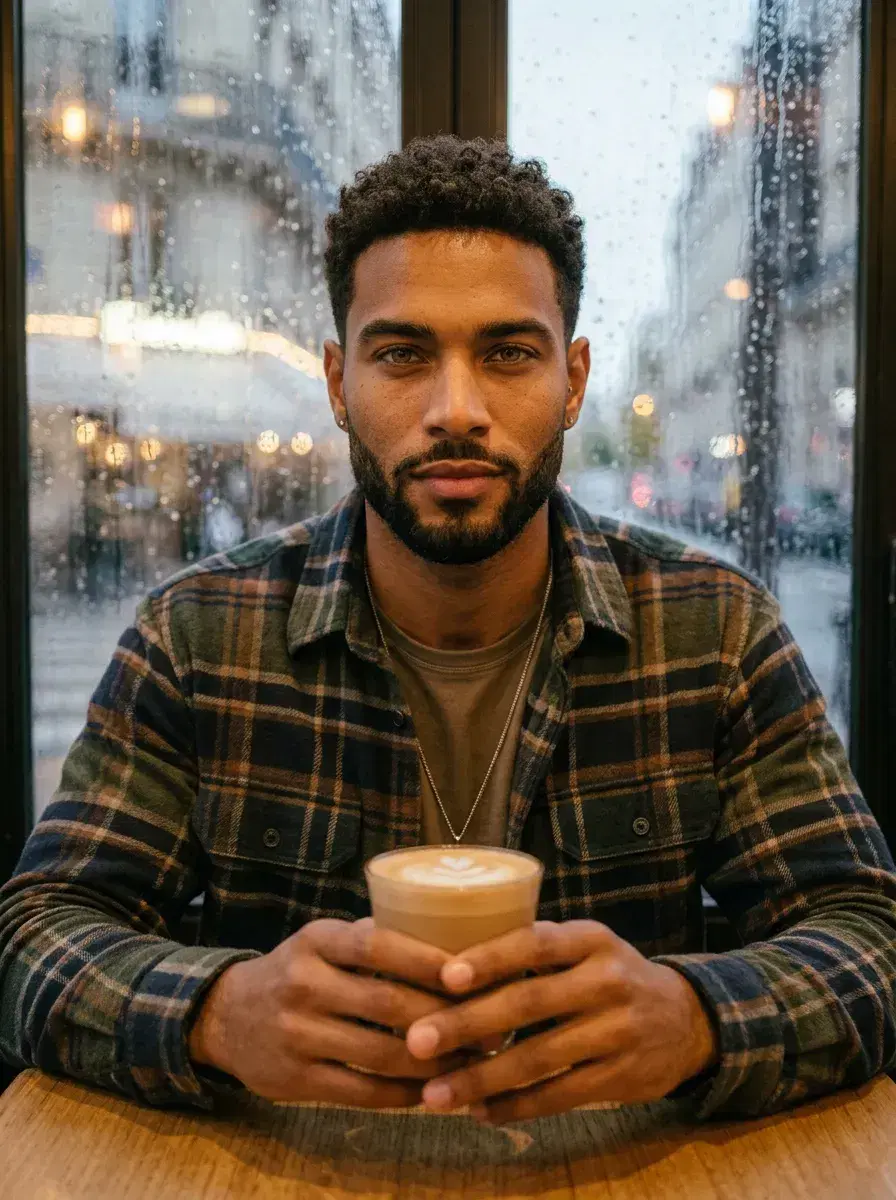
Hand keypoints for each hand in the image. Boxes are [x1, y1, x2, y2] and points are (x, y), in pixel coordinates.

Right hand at [189, 917, 466, 1106]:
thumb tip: (450, 945)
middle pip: (386, 1003)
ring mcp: (296, 1034)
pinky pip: (362, 1091)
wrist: (227, 1015)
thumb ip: (373, 940)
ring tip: (471, 1061)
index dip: (425, 960)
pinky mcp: (295, 1080)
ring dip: (432, 1061)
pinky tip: (430, 1089)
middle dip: (444, 1018)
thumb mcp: (323, 941)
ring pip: (380, 1053)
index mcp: (316, 941)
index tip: (470, 973)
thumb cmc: (297, 971)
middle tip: (491, 1026)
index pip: (376, 946)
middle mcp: (303, 984)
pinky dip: (403, 1093)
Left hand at [404, 920, 718, 1122]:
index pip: (535, 942)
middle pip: (529, 1002)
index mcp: (590, 939)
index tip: (446, 976)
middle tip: (417, 1041)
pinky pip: (559, 1095)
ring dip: (482, 1078)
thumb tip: (449, 963)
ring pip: (540, 1057)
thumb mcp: (584, 946)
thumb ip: (533, 949)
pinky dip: (516, 1106)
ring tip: (436, 1093)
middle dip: (467, 1024)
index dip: (491, 958)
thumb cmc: (610, 975)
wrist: (686, 1020)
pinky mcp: (622, 1078)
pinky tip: (480, 1112)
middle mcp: (607, 980)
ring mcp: (617, 1031)